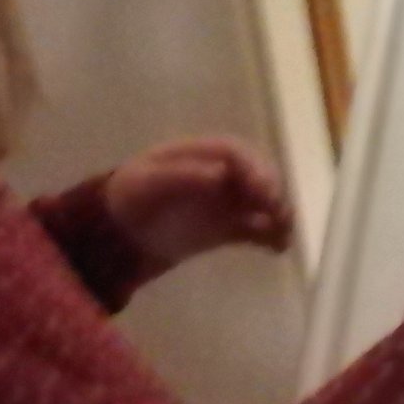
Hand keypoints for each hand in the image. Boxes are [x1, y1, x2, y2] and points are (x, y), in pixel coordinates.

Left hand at [105, 136, 291, 268]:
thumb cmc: (133, 198)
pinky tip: (278, 248)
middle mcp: (223, 174)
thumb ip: (184, 177)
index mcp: (203, 154)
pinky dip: (270, 236)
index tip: (264, 189)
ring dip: (278, 215)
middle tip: (278, 212)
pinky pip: (257, 229)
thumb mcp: (150, 183)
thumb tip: (221, 174)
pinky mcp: (229, 227)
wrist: (119, 232)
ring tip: (284, 234)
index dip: (254, 168)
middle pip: (257, 176)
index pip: (237, 155)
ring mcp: (228, 201)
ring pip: (263, 203)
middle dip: (272, 191)